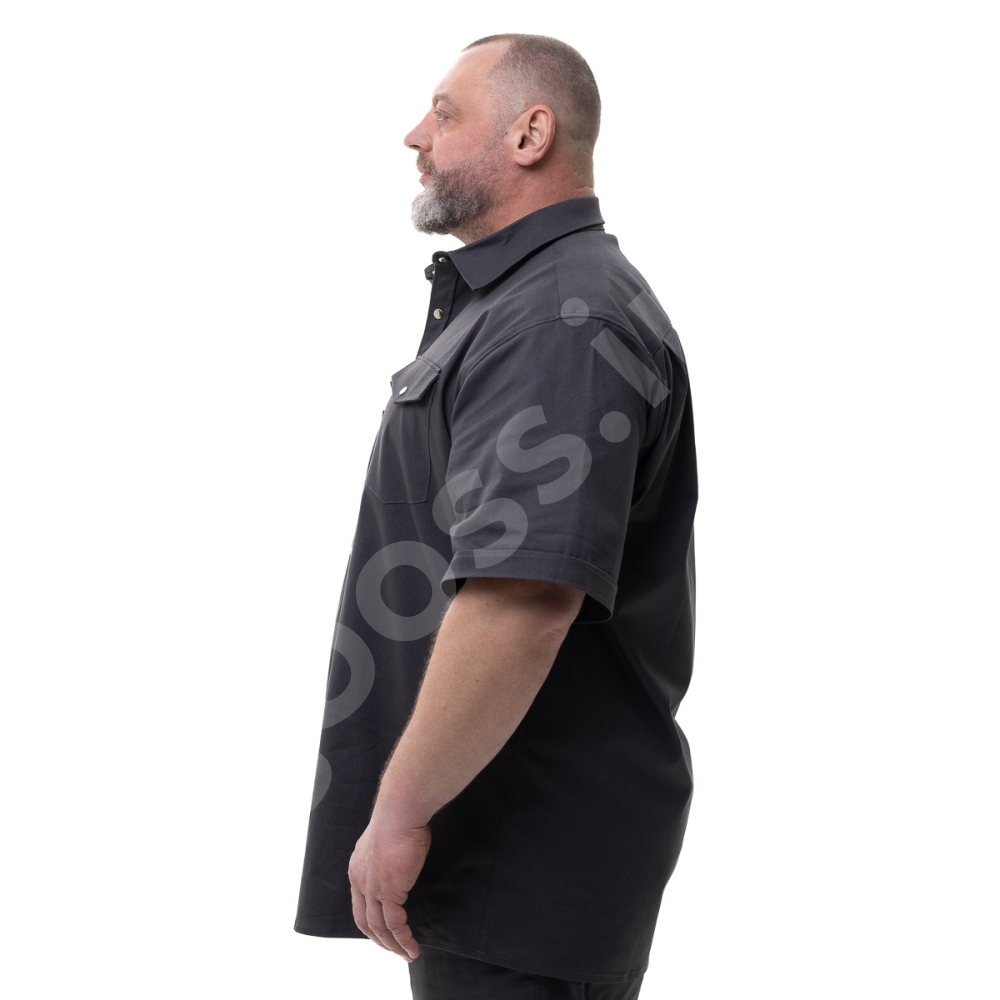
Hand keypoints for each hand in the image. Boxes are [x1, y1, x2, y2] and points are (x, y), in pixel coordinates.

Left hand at [348, 815, 430, 962]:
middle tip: (394, 950)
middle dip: (379, 940)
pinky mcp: (388, 891)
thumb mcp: (389, 841)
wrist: (400, 811)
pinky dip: (403, 939)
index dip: (370, 921)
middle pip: (365, 921)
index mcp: (358, 867)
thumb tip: (402, 863)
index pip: (359, 903)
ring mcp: (372, 888)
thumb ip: (390, 858)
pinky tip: (411, 947)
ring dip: (393, 945)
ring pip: (379, 927)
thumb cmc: (400, 817)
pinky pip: (395, 924)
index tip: (383, 931)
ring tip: (407, 955)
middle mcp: (360, 880)